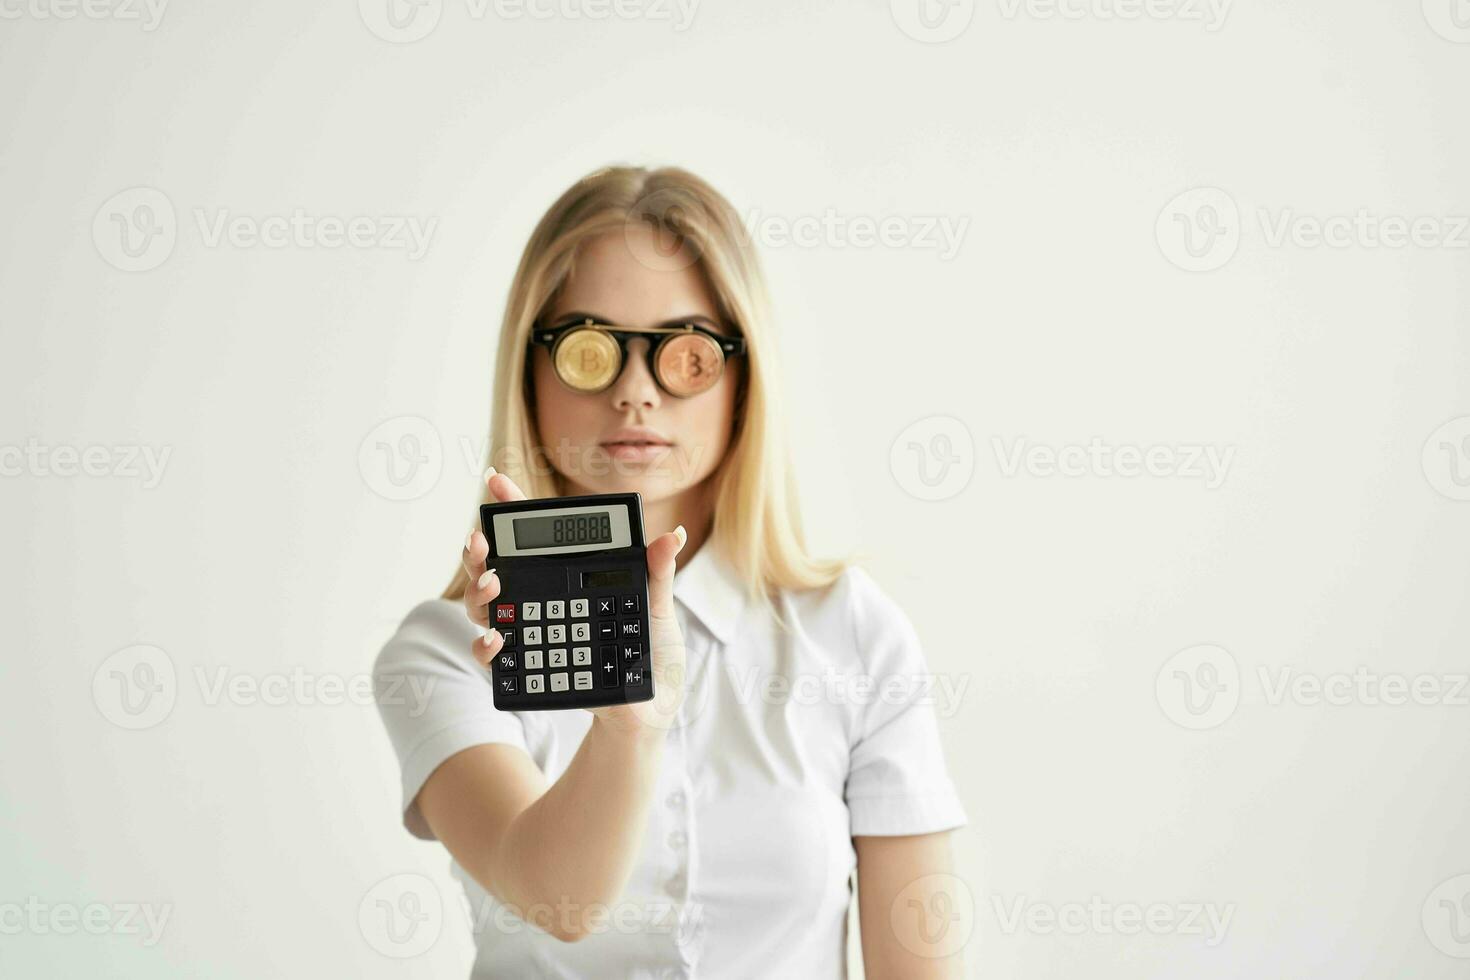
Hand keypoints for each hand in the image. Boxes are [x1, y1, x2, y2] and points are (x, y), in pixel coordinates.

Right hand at [460, 469, 689, 739]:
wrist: (648, 714)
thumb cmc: (652, 659)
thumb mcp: (656, 612)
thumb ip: (656, 574)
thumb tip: (673, 535)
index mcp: (569, 579)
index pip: (536, 538)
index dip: (512, 509)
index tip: (494, 481)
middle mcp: (540, 602)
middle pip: (495, 567)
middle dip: (479, 550)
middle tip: (480, 541)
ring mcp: (528, 634)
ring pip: (484, 605)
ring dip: (477, 590)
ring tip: (492, 583)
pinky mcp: (525, 669)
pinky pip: (492, 655)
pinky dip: (486, 646)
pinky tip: (498, 639)